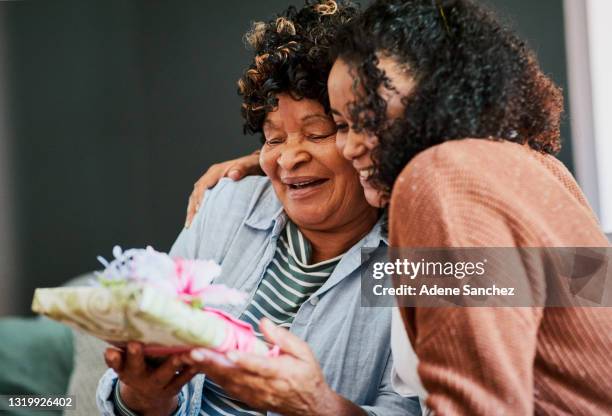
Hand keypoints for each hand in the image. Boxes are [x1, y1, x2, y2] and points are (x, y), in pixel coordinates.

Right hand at [104, 342, 197, 415]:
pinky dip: (191, 369)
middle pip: (136, 367)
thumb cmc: (139, 366)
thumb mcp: (127, 361)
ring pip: (164, 374)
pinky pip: (183, 379)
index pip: (115, 363)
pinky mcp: (174, 388)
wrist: (149, 394)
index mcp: (125, 369)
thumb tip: (118, 331)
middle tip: (135, 345)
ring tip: (179, 352)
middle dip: (135, 356)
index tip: (110, 350)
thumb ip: (123, 349)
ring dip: (172, 363)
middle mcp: (138, 377)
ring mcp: (157, 384)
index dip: (113, 358)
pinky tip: (200, 357)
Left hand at [179, 318, 364, 415]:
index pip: (260, 366)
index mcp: (280, 372)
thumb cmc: (307, 375)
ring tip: (191, 357)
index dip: (244, 360)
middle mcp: (265, 385)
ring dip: (208, 370)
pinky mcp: (249, 399)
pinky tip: (202, 368)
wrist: (310, 405)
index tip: (229, 353)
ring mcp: (255, 394)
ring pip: (228, 382)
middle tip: (195, 352)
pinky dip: (214, 378)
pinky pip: (228, 388)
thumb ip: (283, 337)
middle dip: (213, 363)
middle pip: (235, 374)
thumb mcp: (304, 352)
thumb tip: (264, 322)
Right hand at [185, 151, 262, 227]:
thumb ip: (242, 169)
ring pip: (196, 197)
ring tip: (191, 226)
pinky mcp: (214, 190)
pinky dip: (198, 210)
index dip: (200, 198)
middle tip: (191, 224)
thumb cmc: (253, 166)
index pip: (203, 185)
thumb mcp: (249, 165)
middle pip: (196, 192)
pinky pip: (203, 200)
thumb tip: (233, 175)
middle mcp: (211, 177)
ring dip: (193, 211)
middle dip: (192, 208)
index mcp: (216, 171)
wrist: (257, 165)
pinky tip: (198, 221)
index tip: (199, 211)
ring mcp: (211, 183)